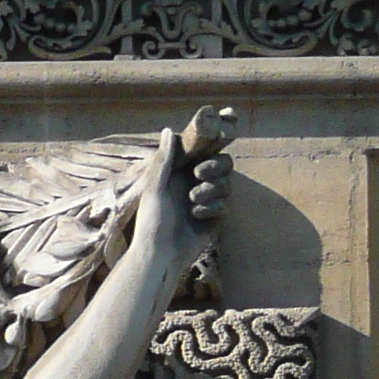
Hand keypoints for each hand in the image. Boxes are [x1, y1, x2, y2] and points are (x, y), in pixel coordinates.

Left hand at [132, 124, 232, 278]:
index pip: (205, 150)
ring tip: (192, 200)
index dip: (217, 139)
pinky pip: (225, 205)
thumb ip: (164, 160)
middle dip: (214, 166)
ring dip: (211, 189)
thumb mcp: (154, 187)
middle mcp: (196, 184)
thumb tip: (169, 129)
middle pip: (223, 164)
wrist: (158, 255)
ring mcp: (207, 201)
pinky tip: (195, 216)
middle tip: (198, 173)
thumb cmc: (151, 222)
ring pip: (226, 183)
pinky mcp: (214, 219)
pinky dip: (212, 207)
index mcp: (182, 172)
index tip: (227, 123)